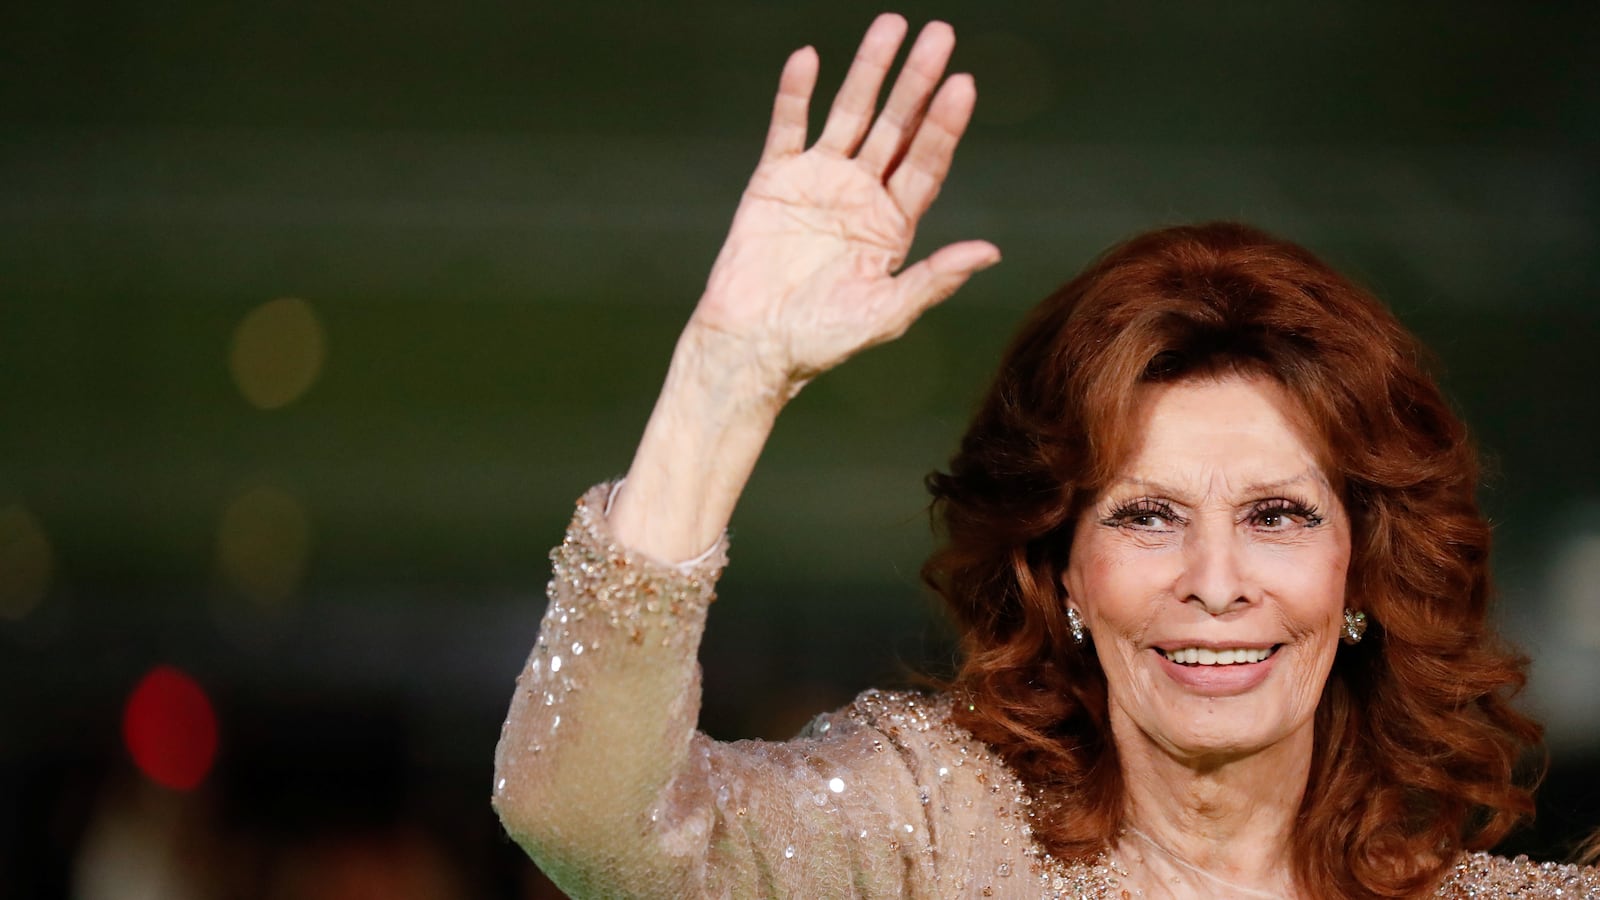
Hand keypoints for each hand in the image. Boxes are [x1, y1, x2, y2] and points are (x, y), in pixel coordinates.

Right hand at [691, 13, 999, 398]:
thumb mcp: (886, 313)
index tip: (962, 85)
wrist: (751, 347)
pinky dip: (796, 94)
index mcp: (892, 225)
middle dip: (916, 82)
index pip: (926, 163)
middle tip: (939, 34)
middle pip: (896, 128)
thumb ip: (934, 278)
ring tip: (890, 25)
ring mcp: (818, 183)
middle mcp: (861, 196)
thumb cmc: (821, 341)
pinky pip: (787, 127)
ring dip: (869, 71)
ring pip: (849, 115)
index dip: (944, 125)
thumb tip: (990, 252)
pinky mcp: (774, 180)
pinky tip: (809, 59)